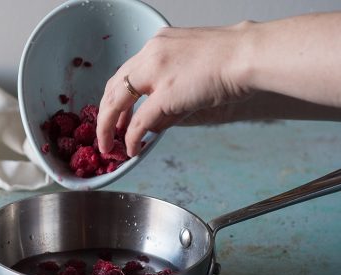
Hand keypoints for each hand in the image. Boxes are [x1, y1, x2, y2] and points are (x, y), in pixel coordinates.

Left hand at [96, 23, 252, 156]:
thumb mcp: (191, 66)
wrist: (250, 54)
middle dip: (105, 114)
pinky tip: (131, 149)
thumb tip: (154, 123)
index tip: (114, 114)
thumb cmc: (232, 59)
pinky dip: (131, 138)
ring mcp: (156, 73)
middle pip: (114, 87)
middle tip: (104, 133)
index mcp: (157, 44)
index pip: (125, 72)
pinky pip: (139, 122)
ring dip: (109, 127)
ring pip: (117, 103)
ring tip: (108, 145)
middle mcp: (151, 54)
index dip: (115, 96)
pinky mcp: (165, 94)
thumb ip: (169, 91)